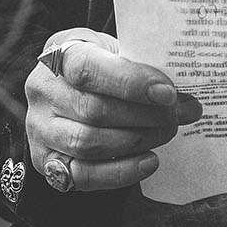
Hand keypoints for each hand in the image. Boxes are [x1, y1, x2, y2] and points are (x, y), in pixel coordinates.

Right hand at [24, 29, 201, 190]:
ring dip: (137, 142)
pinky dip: (121, 172)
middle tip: (177, 116)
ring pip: (88, 144)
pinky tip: (149, 161)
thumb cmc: (99, 66)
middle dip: (145, 117)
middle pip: (94, 111)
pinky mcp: (45, 161)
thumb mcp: (116, 51)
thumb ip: (144, 70)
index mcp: (61, 54)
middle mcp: (43, 91)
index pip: (88, 69)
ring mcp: (40, 129)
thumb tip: (186, 102)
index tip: (168, 94)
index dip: (130, 83)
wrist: (66, 87)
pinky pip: (83, 175)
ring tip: (166, 133)